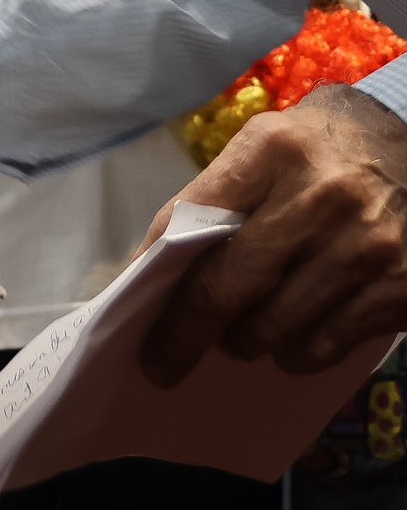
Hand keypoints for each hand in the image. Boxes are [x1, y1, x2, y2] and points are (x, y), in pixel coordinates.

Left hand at [141, 85, 406, 384]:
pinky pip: (322, 347)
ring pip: (272, 329)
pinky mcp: (402, 289)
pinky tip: (292, 334)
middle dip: (184, 335)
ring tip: (239, 335)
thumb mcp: (264, 147)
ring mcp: (367, 248)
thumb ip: (215, 199)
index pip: (188, 224)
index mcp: (271, 152)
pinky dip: (295, 352)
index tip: (130, 315)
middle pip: (226, 289)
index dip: (153, 278)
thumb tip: (157, 272)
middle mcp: (321, 198)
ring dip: (244, 342)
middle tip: (162, 362)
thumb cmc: (321, 150)